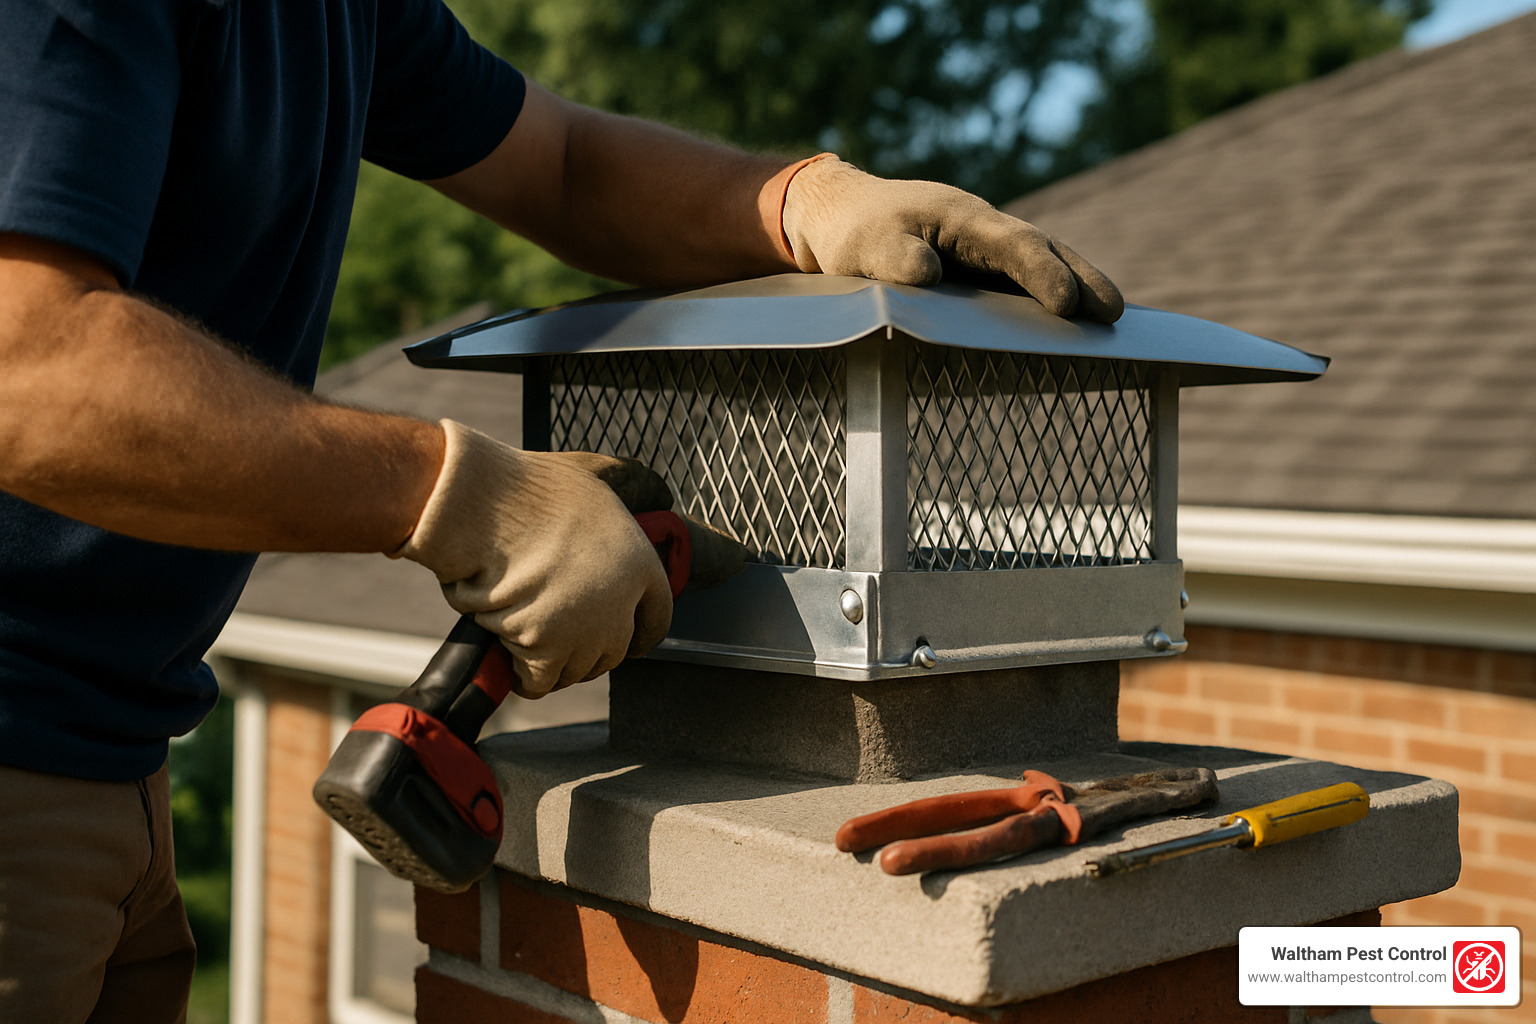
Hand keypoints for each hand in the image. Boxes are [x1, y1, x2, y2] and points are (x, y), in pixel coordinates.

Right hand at [394, 421, 672, 696]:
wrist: (481, 507)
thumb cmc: (527, 488)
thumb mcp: (595, 481)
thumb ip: (624, 502)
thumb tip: (654, 491)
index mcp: (640, 563)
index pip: (656, 618)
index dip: (637, 631)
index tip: (626, 641)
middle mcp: (619, 603)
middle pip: (613, 652)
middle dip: (588, 649)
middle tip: (559, 634)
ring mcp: (584, 631)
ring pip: (575, 670)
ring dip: (554, 663)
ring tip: (529, 639)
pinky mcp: (544, 650)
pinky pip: (539, 682)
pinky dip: (525, 679)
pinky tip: (512, 663)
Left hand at [780, 155, 1123, 323]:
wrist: (839, 215)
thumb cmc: (853, 231)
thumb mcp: (864, 245)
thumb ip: (894, 258)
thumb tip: (930, 275)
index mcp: (961, 216)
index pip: (1013, 245)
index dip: (1041, 273)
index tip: (1066, 303)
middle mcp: (982, 229)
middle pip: (1043, 251)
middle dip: (1081, 278)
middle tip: (1115, 313)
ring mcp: (983, 249)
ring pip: (1037, 266)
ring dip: (1074, 288)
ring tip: (1109, 320)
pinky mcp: (977, 270)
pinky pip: (1018, 283)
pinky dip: (1045, 298)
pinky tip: (1067, 327)